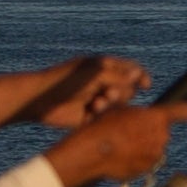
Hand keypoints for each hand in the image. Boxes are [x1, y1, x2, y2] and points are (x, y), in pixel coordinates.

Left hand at [3, 54, 157, 132]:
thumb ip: (120, 76)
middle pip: (128, 89)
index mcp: (104, 67)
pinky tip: (90, 112)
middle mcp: (103, 83)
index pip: (131, 70)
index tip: (145, 85)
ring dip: (112, 104)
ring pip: (119, 106)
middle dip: (122, 92)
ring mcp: (98, 100)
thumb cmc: (66, 80)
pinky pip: (107, 118)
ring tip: (97, 104)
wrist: (40, 99)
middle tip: (108, 94)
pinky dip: (102, 115)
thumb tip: (140, 75)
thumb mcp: (96, 73)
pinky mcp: (91, 117)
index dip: (140, 77)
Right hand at [46, 102, 186, 186]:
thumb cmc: (103, 127)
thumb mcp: (120, 108)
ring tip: (125, 145)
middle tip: (132, 131)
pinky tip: (123, 156)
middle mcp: (161, 136)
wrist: (92, 153)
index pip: (184, 111)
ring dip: (146, 146)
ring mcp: (156, 155)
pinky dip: (139, 159)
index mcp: (157, 117)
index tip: (179, 112)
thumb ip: (139, 112)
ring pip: (156, 147)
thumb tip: (143, 114)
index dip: (180, 111)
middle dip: (152, 131)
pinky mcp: (148, 169)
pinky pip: (147, 162)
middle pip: (164, 131)